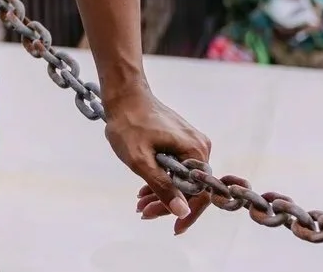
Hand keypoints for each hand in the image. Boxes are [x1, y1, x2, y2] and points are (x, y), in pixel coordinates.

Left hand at [104, 82, 211, 235]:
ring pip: (181, 179)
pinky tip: (144, 190)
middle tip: (144, 213)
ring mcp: (190, 143)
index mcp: (195, 150)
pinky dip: (161, 179)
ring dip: (162, 193)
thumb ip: (162, 187)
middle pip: (190, 187)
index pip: (200, 193)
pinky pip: (176, 168)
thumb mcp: (140, 160)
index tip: (174, 229)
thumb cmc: (129, 123)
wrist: (123, 94)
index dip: (187, 213)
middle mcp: (199, 146)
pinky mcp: (180, 140)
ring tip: (140, 204)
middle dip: (168, 203)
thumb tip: (182, 211)